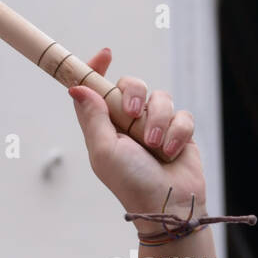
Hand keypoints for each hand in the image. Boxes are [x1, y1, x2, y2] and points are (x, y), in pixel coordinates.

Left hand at [68, 49, 206, 225]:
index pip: (97, 91)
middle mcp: (128, 123)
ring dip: (158, 122)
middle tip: (134, 114)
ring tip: (155, 147)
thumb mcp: (104, 151)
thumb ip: (93, 117)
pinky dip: (178, 132)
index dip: (97, 70)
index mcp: (104, 126)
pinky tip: (171, 152)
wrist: (168, 203)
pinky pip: (182, 114)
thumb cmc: (131, 182)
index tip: (105, 55)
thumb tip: (76, 88)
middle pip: (131, 86)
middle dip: (135, 95)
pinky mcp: (178, 131)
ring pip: (160, 98)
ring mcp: (154, 126)